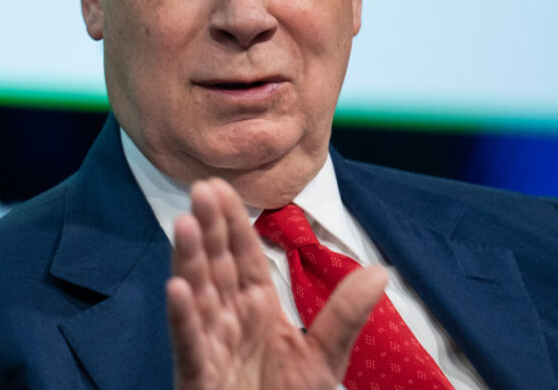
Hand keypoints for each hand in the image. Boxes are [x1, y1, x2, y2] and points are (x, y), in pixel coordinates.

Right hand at [166, 178, 387, 389]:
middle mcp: (230, 321)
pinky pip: (190, 344)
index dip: (233, 224)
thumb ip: (345, 314)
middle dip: (209, 229)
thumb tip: (380, 270)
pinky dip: (183, 317)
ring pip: (198, 296)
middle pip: (217, 267)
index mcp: (258, 310)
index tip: (222, 187)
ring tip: (185, 224)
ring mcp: (211, 347)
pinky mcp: (198, 377)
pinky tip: (177, 289)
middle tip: (201, 188)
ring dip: (189, 260)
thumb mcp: (323, 358)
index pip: (243, 258)